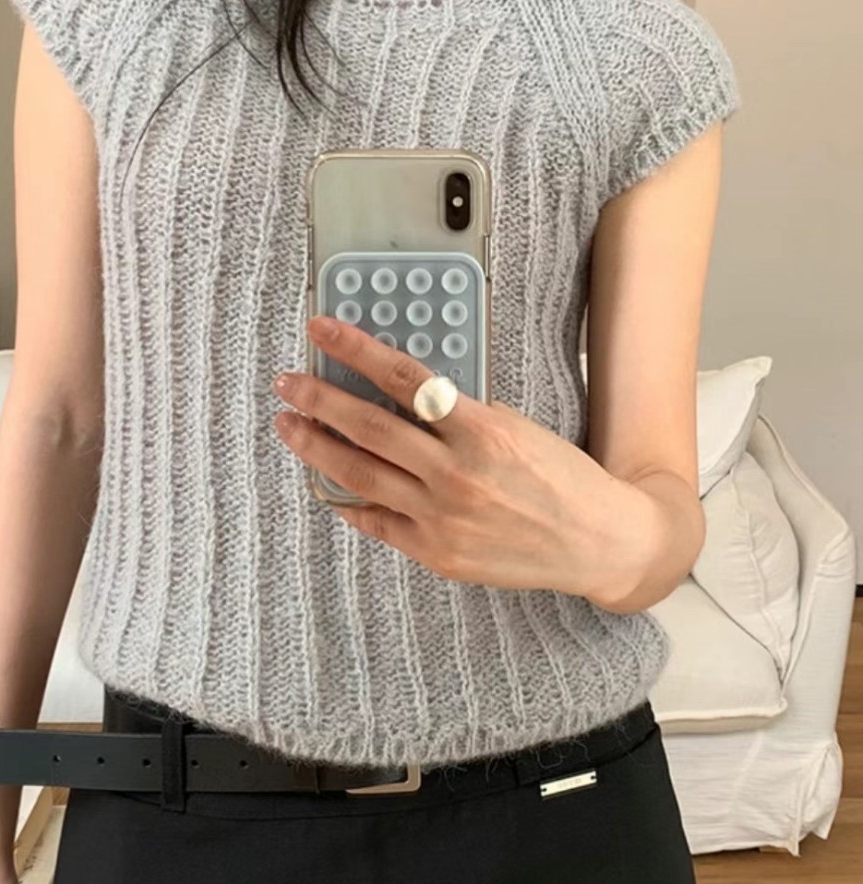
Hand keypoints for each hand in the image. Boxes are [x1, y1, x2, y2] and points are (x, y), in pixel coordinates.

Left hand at [273, 315, 639, 599]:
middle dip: (319, 400)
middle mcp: (455, 474)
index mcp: (480, 431)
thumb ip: (460, 418)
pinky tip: (328, 487)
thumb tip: (402, 399)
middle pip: (369, 427)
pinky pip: (378, 523)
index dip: (356, 349)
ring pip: (361, 475)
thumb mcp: (516, 429)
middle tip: (287, 382)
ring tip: (290, 427)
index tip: (322, 329)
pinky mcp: (437, 554)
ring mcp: (441, 518)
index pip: (403, 378)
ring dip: (318, 448)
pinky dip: (350, 502)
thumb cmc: (561, 479)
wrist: (596, 542)